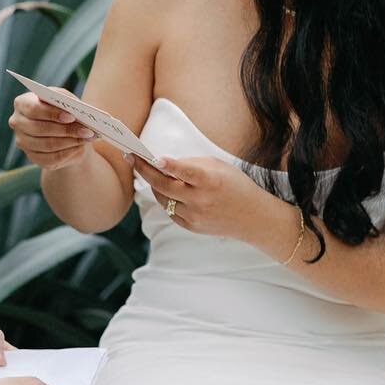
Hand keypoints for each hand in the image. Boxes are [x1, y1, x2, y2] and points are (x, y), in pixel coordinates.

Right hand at [8, 90, 95, 168]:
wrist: (62, 129)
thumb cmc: (62, 109)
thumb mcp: (65, 100)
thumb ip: (67, 101)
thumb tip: (76, 110)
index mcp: (22, 103)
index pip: (33, 109)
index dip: (52, 113)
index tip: (71, 116)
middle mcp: (17, 123)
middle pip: (39, 129)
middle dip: (66, 130)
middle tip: (87, 130)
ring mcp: (23, 142)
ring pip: (47, 145)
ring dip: (70, 142)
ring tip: (87, 138)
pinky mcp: (33, 157)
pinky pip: (51, 159)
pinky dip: (68, 153)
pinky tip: (80, 147)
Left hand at [127, 152, 272, 241]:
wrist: (253, 217)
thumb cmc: (236, 185)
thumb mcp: (219, 166)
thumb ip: (192, 164)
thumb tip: (165, 163)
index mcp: (211, 181)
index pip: (186, 172)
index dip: (169, 165)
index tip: (153, 157)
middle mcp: (201, 200)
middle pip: (165, 186)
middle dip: (145, 171)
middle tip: (132, 158)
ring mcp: (195, 216)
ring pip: (163, 199)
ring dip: (153, 185)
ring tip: (147, 171)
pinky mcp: (192, 227)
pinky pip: (170, 211)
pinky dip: (165, 199)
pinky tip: (164, 189)